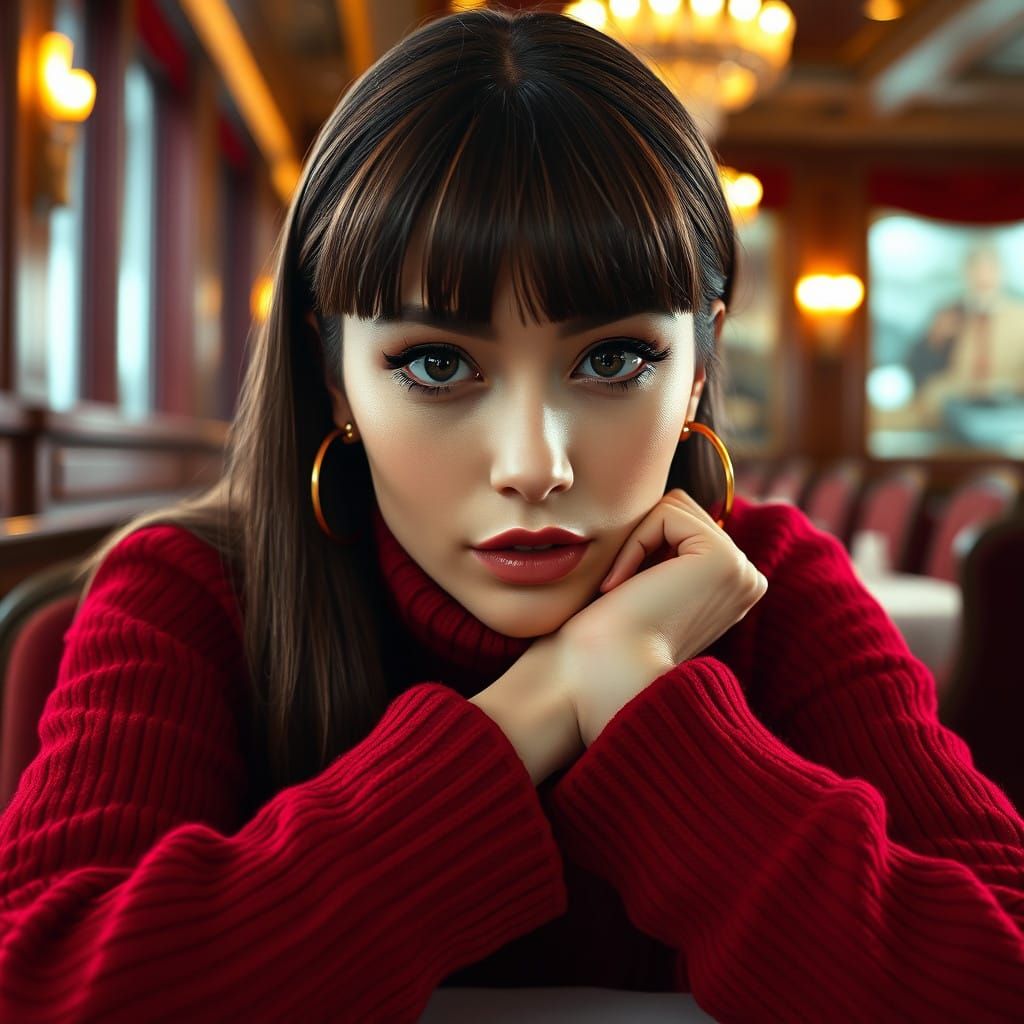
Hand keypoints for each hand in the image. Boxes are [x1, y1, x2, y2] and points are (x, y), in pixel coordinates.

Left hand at [552, 488, 767, 746]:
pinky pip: (666, 513)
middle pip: (680, 509)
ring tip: (626, 588)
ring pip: (673, 506)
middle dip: (640, 539)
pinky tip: (625, 585)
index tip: (627, 593)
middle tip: (623, 590)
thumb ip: (668, 547)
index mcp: (733, 586)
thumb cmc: (607, 632)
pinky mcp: (722, 560)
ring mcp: (741, 570)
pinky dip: (634, 543)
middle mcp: (747, 579)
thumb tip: (666, 505)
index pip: (682, 523)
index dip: (642, 545)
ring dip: (635, 541)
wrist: (600, 669)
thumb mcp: (649, 580)